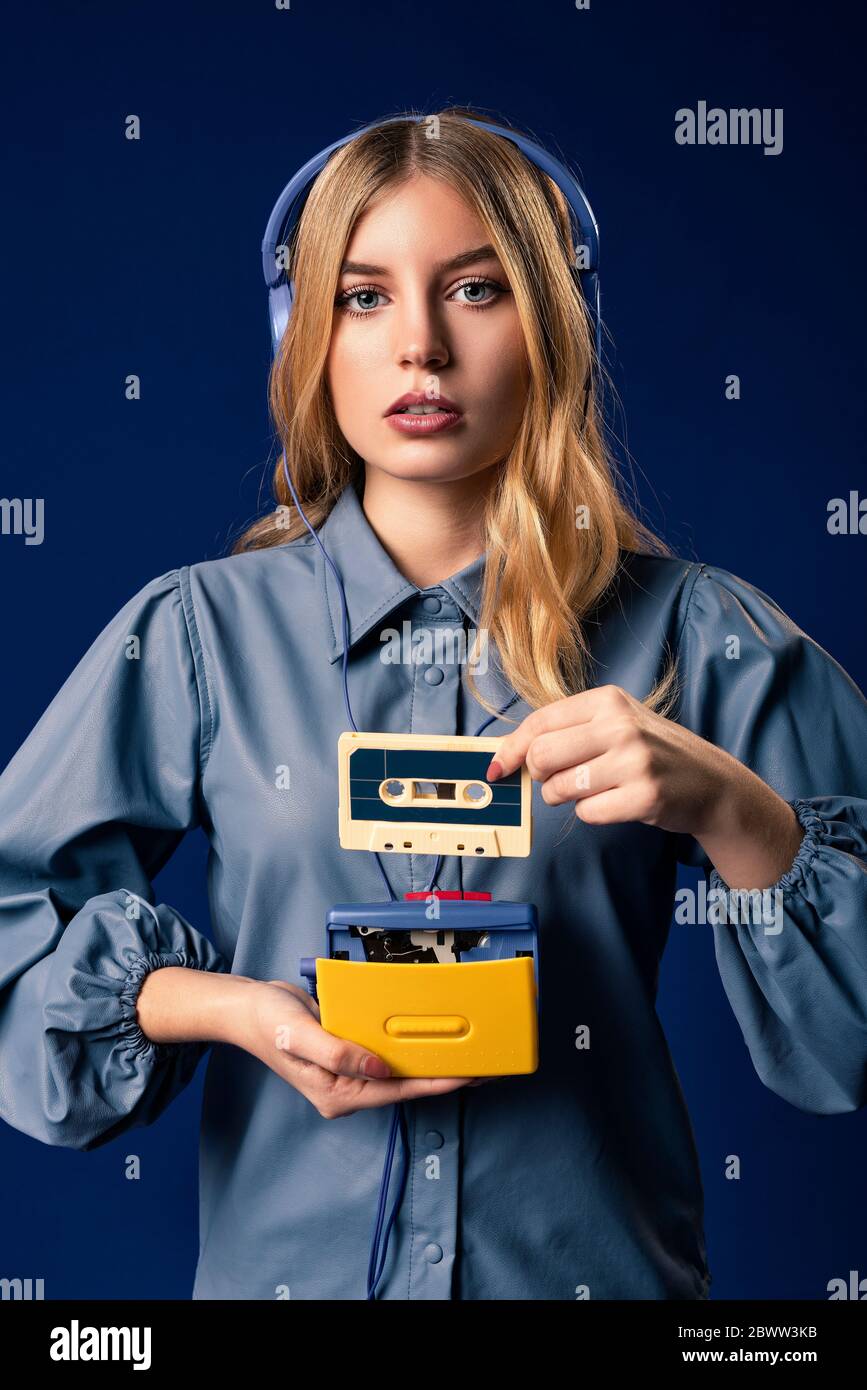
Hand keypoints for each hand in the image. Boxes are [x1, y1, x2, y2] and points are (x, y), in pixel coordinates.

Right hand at [241, 979, 476, 1118]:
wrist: (250, 1007)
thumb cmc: (268, 1022)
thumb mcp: (299, 1035)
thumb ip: (338, 1053)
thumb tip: (381, 1068)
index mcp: (336, 1093)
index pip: (397, 1090)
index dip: (435, 1083)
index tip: (468, 1075)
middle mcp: (347, 1088)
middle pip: (404, 1085)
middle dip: (442, 1076)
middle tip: (483, 1065)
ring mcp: (349, 1072)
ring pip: (399, 1071)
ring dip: (430, 1062)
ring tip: (469, 1053)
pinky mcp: (350, 1054)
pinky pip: (386, 1053)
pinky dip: (410, 1046)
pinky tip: (431, 1036)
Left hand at [487, 684, 803, 886]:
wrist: (712, 783)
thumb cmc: (653, 753)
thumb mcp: (616, 724)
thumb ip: (569, 731)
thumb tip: (510, 754)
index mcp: (608, 701)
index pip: (539, 722)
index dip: (511, 749)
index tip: (498, 768)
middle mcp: (620, 725)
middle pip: (541, 756)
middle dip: (541, 776)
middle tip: (558, 781)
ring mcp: (634, 761)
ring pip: (560, 788)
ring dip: (564, 797)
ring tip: (592, 791)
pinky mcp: (643, 796)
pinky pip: (587, 813)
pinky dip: (592, 813)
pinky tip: (615, 803)